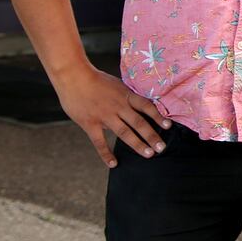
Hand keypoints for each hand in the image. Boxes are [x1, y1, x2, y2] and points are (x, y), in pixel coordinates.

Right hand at [52, 65, 170, 166]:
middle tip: (162, 147)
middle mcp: (118, 106)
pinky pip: (100, 142)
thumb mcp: (116, 85)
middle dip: (152, 136)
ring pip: (124, 133)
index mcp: (126, 95)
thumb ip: (125, 99)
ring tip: (148, 154)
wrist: (73, 76)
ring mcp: (104, 115)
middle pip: (139, 122)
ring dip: (137, 144)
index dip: (158, 116)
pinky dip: (106, 154)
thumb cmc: (95, 80)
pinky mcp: (90, 123)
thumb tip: (134, 111)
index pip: (146, 106)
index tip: (168, 126)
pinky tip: (114, 163)